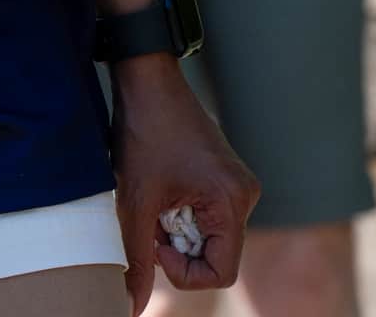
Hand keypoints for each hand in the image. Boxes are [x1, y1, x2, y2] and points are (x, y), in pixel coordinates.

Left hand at [110, 53, 254, 299]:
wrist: (148, 81)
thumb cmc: (145, 134)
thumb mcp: (136, 202)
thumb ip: (137, 259)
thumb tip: (131, 307)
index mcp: (232, 203)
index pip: (221, 273)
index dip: (184, 273)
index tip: (156, 245)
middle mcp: (244, 195)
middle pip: (216, 255)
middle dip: (178, 248)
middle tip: (149, 219)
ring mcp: (236, 185)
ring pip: (208, 236)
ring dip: (176, 231)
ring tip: (154, 200)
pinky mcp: (224, 177)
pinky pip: (207, 216)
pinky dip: (181, 215)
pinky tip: (162, 190)